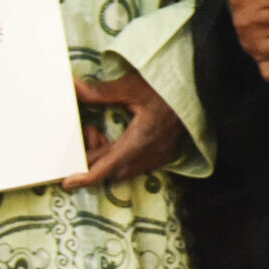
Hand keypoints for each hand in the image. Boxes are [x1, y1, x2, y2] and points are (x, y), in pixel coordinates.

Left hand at [63, 72, 185, 189]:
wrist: (200, 88)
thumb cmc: (166, 86)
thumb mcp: (132, 86)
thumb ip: (100, 92)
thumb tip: (74, 88)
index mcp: (141, 138)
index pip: (108, 166)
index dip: (86, 177)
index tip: (68, 182)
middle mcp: (150, 152)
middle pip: (112, 169)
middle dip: (93, 158)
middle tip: (85, 136)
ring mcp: (160, 155)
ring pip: (124, 170)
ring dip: (107, 158)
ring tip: (99, 133)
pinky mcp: (165, 154)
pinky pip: (137, 165)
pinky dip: (121, 158)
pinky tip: (118, 139)